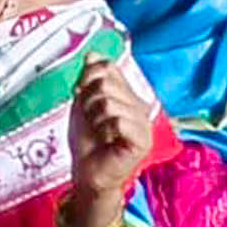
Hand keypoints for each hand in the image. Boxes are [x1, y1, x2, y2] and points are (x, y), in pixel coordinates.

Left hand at [65, 51, 156, 206]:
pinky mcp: (143, 140)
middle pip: (106, 83)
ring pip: (109, 101)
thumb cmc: (87, 142)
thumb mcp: (83, 103)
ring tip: (99, 131)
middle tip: (92, 120)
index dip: (87, 79)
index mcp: (128, 94)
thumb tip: (94, 54)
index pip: (107, 67)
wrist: (87, 173)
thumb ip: (90, 78)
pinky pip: (118, 120)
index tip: (84, 98)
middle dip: (89, 101)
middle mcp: (140, 105)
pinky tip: (107, 139)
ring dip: (94, 117)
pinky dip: (105, 128)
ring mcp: (144, 123)